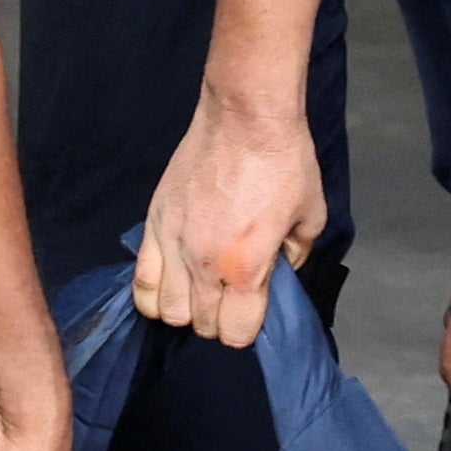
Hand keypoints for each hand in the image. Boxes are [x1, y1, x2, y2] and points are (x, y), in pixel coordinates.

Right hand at [131, 88, 321, 346]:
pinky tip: (171, 276)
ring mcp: (172, 244)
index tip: (253, 312)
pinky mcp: (153, 223)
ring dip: (185, 307)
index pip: (234, 334)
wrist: (245, 117)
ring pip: (164, 309)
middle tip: (231, 294)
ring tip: (199, 287)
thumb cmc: (284, 163)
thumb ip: (294, 257)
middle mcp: (203, 264)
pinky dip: (154, 289)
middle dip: (219, 318)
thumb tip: (278, 274)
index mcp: (245, 268)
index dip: (246, 329)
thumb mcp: (310, 217)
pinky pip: (140, 279)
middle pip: (200, 324)